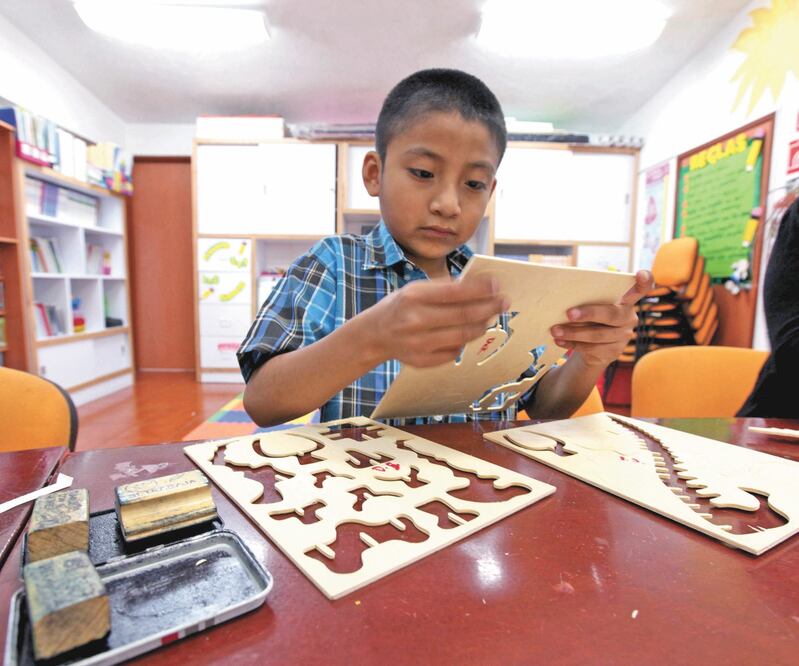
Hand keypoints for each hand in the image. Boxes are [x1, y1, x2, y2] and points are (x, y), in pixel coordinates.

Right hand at [366, 275, 508, 366]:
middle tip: (503, 302)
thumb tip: (480, 285)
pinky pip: (453, 352)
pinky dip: (464, 343)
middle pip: (463, 316)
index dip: (480, 289)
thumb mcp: (415, 289)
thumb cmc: (400, 307)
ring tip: (489, 318)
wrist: (374, 335)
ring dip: (481, 326)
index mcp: (413, 297)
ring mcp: (418, 343)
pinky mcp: (422, 361)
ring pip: (462, 336)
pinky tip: (467, 334)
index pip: (455, 292)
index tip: (496, 285)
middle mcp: (415, 320)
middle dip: (488, 308)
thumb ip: (444, 288)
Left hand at [549, 270, 652, 367]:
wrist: (593, 347)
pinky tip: (559, 340)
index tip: (640, 274)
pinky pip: (592, 349)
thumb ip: (587, 297)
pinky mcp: (614, 351)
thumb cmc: (590, 317)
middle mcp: (629, 317)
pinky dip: (573, 343)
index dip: (645, 281)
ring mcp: (623, 336)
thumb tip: (564, 292)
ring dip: (573, 332)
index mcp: (626, 300)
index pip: (642, 288)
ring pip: (598, 335)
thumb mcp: (591, 304)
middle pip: (611, 314)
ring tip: (555, 330)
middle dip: (588, 314)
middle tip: (568, 313)